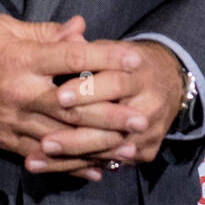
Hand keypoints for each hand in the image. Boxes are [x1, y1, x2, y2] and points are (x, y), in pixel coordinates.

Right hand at [0, 14, 142, 177]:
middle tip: (141, 118)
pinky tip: (92, 170)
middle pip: (75, 105)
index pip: (73, 57)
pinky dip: (69, 166)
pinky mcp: (4, 140)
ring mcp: (12, 121)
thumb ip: (43, 32)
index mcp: (21, 59)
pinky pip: (42, 157)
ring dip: (98, 145)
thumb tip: (80, 29)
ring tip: (127, 149)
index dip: (106, 58)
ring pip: (62, 137)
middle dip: (111, 113)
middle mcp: (20, 93)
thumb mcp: (1, 27)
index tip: (134, 60)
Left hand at [28, 38, 185, 180]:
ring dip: (69, 158)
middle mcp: (150, 104)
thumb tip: (67, 35)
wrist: (169, 82)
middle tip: (43, 142)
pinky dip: (77, 167)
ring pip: (106, 150)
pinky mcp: (146, 152)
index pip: (114, 83)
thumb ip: (87, 48)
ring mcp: (150, 132)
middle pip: (111, 124)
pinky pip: (108, 163)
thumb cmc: (125, 62)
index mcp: (139, 73)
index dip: (86, 90)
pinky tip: (50, 169)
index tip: (58, 97)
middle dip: (75, 135)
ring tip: (35, 161)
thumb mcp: (110, 49)